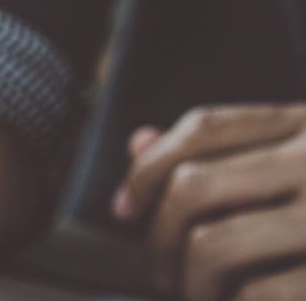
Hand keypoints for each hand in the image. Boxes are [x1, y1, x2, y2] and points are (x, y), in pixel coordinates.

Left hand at [112, 104, 305, 300]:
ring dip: (191, 282)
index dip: (147, 169)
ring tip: (202, 295)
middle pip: (193, 185)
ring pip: (211, 243)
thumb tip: (140, 142)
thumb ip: (219, 153)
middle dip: (160, 239)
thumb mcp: (290, 170)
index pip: (204, 128)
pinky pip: (254, 292)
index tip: (123, 209)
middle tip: (165, 274)